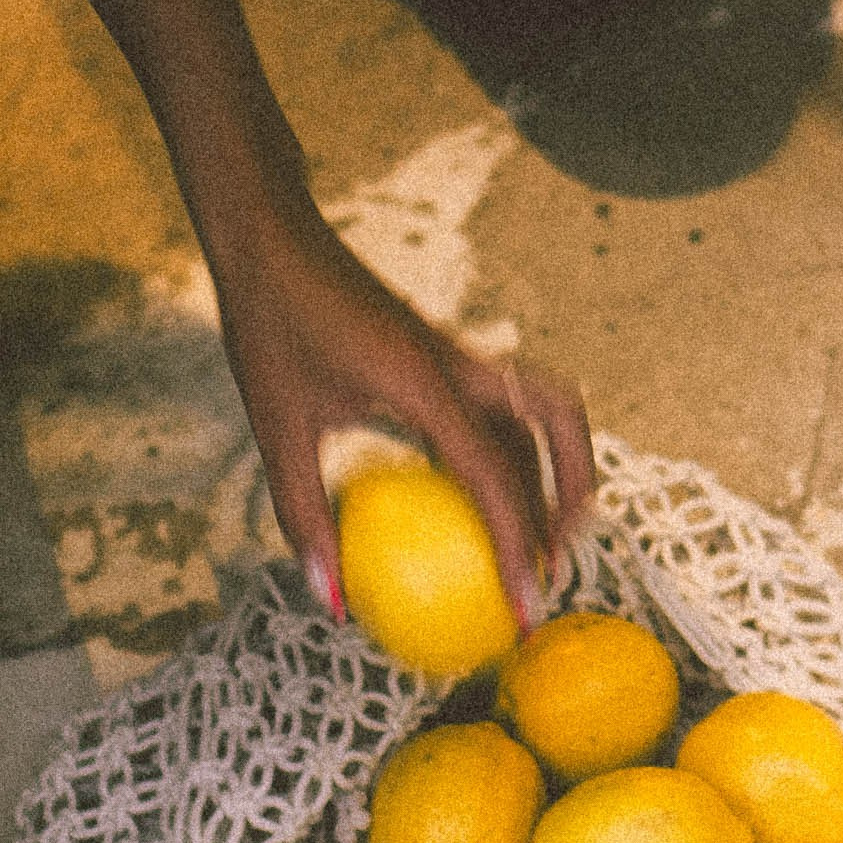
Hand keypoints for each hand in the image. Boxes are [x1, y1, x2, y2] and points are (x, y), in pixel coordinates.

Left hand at [216, 221, 596, 625]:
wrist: (270, 235)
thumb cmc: (269, 324)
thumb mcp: (275, 427)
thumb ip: (305, 514)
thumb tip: (329, 600)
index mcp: (423, 382)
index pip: (495, 474)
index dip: (518, 545)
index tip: (524, 606)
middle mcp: (457, 365)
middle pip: (555, 423)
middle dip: (572, 494)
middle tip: (554, 561)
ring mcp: (456, 354)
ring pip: (538, 411)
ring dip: (554, 467)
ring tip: (540, 532)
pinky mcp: (443, 352)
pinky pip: (497, 407)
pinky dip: (509, 452)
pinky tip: (476, 498)